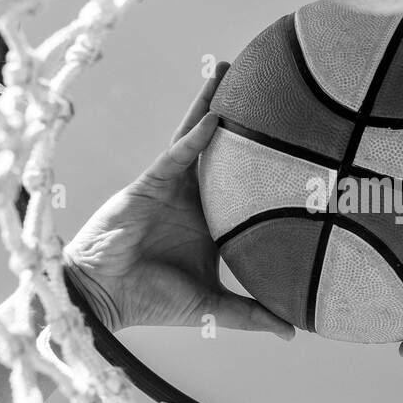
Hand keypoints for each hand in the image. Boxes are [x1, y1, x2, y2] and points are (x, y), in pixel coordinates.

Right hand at [63, 64, 294, 338]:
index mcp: (212, 221)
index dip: (264, 162)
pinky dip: (195, 136)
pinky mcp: (149, 183)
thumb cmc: (153, 301)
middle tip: (266, 85)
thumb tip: (295, 332)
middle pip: (223, 149)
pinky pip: (176, 154)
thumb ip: (252, 313)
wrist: (105, 297)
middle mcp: (194, 198)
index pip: (244, 184)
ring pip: (197, 137)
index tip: (297, 142)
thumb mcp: (213, 305)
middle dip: (240, 117)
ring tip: (232, 70)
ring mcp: (171, 186)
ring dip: (213, 104)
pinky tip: (215, 115)